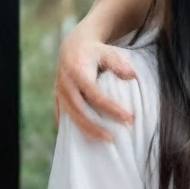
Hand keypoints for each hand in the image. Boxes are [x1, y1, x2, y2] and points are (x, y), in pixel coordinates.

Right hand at [55, 26, 136, 140]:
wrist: (73, 47)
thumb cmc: (96, 52)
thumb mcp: (108, 52)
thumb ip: (119, 63)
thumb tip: (132, 76)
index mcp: (77, 72)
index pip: (95, 95)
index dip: (111, 108)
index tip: (129, 118)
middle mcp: (66, 84)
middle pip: (79, 111)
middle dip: (95, 126)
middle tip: (113, 139)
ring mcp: (59, 93)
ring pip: (70, 117)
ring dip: (86, 131)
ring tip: (105, 141)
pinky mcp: (57, 99)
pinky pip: (63, 117)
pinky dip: (74, 129)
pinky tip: (87, 140)